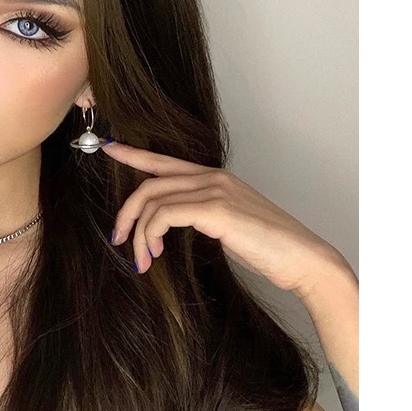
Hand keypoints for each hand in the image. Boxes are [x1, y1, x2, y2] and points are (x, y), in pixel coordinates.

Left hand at [100, 140, 344, 299]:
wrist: (303, 259)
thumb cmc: (269, 248)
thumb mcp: (228, 226)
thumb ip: (202, 216)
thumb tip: (173, 225)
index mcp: (215, 178)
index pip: (165, 161)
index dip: (134, 154)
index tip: (109, 150)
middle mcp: (212, 177)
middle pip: (149, 182)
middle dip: (125, 212)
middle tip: (117, 239)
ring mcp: (214, 190)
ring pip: (152, 201)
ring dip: (138, 234)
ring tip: (141, 260)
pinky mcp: (215, 209)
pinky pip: (163, 215)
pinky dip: (150, 236)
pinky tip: (155, 255)